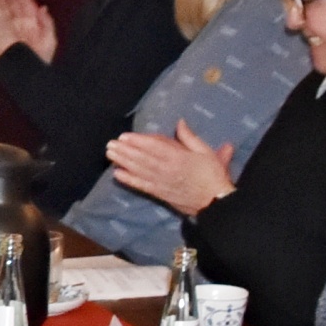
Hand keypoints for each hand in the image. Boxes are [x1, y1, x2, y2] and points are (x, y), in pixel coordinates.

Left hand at [103, 122, 238, 215]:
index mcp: (178, 158)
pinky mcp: (159, 194)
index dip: (138, 142)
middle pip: (142, 158)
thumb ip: (190, 137)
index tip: (124, 136)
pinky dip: (129, 180)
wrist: (215, 203)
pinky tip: (117, 175)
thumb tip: (180, 122)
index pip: (154, 147)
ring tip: (110, 154)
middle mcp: (166, 170)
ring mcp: (161, 183)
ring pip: (139, 170)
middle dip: (125, 151)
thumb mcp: (205, 152)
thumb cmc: (212, 175)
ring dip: (123, 162)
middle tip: (110, 144)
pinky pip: (142, 186)